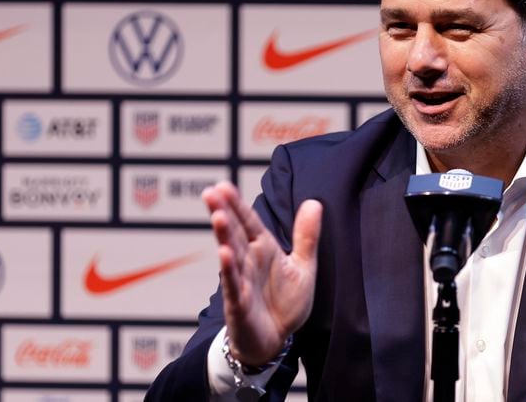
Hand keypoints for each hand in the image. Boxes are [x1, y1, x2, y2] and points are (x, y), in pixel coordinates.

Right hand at [202, 181, 321, 366]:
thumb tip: (314, 202)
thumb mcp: (303, 266)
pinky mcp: (239, 304)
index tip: (223, 185)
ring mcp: (241, 282)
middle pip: (235, 233)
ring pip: (232, 255)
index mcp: (263, 249)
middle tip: (211, 192)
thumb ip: (307, 236)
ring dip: (224, 236)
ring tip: (218, 216)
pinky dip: (229, 270)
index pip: (249, 222)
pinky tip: (224, 254)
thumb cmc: (284, 302)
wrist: (276, 340)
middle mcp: (249, 262)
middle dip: (223, 212)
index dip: (237, 205)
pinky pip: (234, 285)